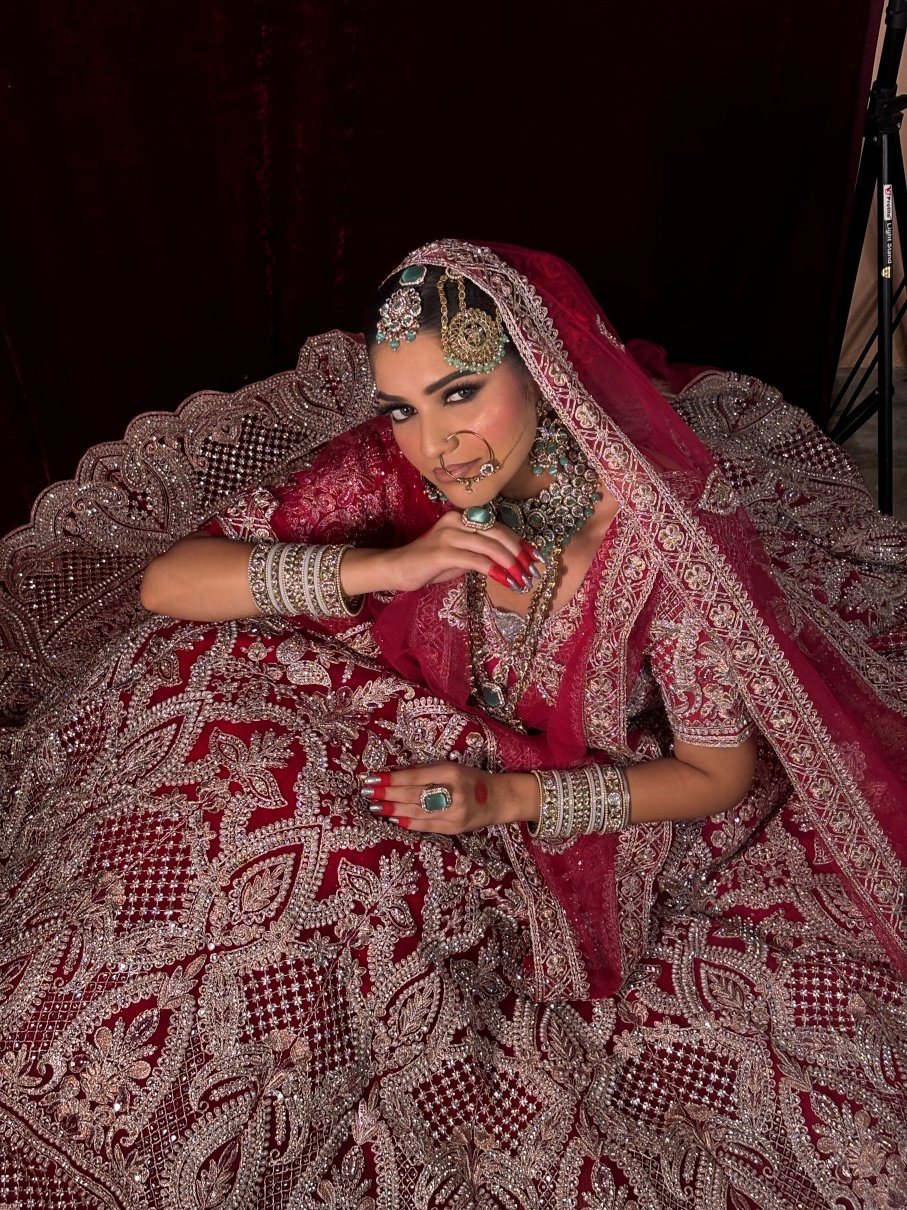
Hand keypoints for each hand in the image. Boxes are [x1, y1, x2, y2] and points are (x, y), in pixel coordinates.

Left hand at [357, 762, 539, 834]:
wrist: (498, 799)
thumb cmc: (470, 779)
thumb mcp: (450, 768)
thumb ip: (424, 772)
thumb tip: (393, 775)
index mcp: (451, 773)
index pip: (415, 777)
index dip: (392, 779)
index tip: (372, 778)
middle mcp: (454, 793)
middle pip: (413, 795)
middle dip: (387, 794)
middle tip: (367, 792)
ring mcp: (455, 814)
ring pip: (417, 812)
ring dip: (393, 809)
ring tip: (375, 806)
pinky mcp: (454, 829)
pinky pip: (426, 826)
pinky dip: (408, 822)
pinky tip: (393, 818)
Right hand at [384, 512, 542, 593]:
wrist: (398, 569)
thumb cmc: (429, 564)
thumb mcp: (460, 555)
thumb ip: (480, 552)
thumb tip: (509, 561)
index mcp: (462, 517)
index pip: (498, 527)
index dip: (519, 542)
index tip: (535, 557)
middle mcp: (456, 520)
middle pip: (498, 533)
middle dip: (519, 553)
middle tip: (532, 570)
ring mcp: (448, 535)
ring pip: (489, 546)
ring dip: (510, 563)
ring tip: (522, 578)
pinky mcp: (442, 552)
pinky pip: (475, 559)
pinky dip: (493, 570)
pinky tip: (505, 580)